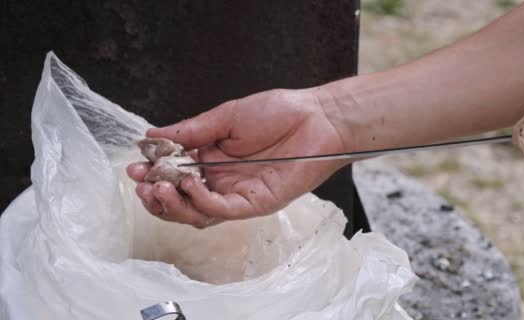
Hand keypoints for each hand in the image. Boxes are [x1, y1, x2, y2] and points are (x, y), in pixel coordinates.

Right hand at [126, 88, 348, 227]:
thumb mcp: (227, 116)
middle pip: (181, 199)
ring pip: (197, 212)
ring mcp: (237, 194)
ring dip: (174, 204)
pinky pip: (222, 211)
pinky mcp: (255, 203)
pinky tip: (189, 186)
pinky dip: (201, 202)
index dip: (153, 172)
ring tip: (160, 187)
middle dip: (157, 195)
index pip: (175, 173)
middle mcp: (221, 179)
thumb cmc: (278, 112)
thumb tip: (151, 136)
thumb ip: (191, 131)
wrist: (317, 118)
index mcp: (212, 157)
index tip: (135, 165)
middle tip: (142, 183)